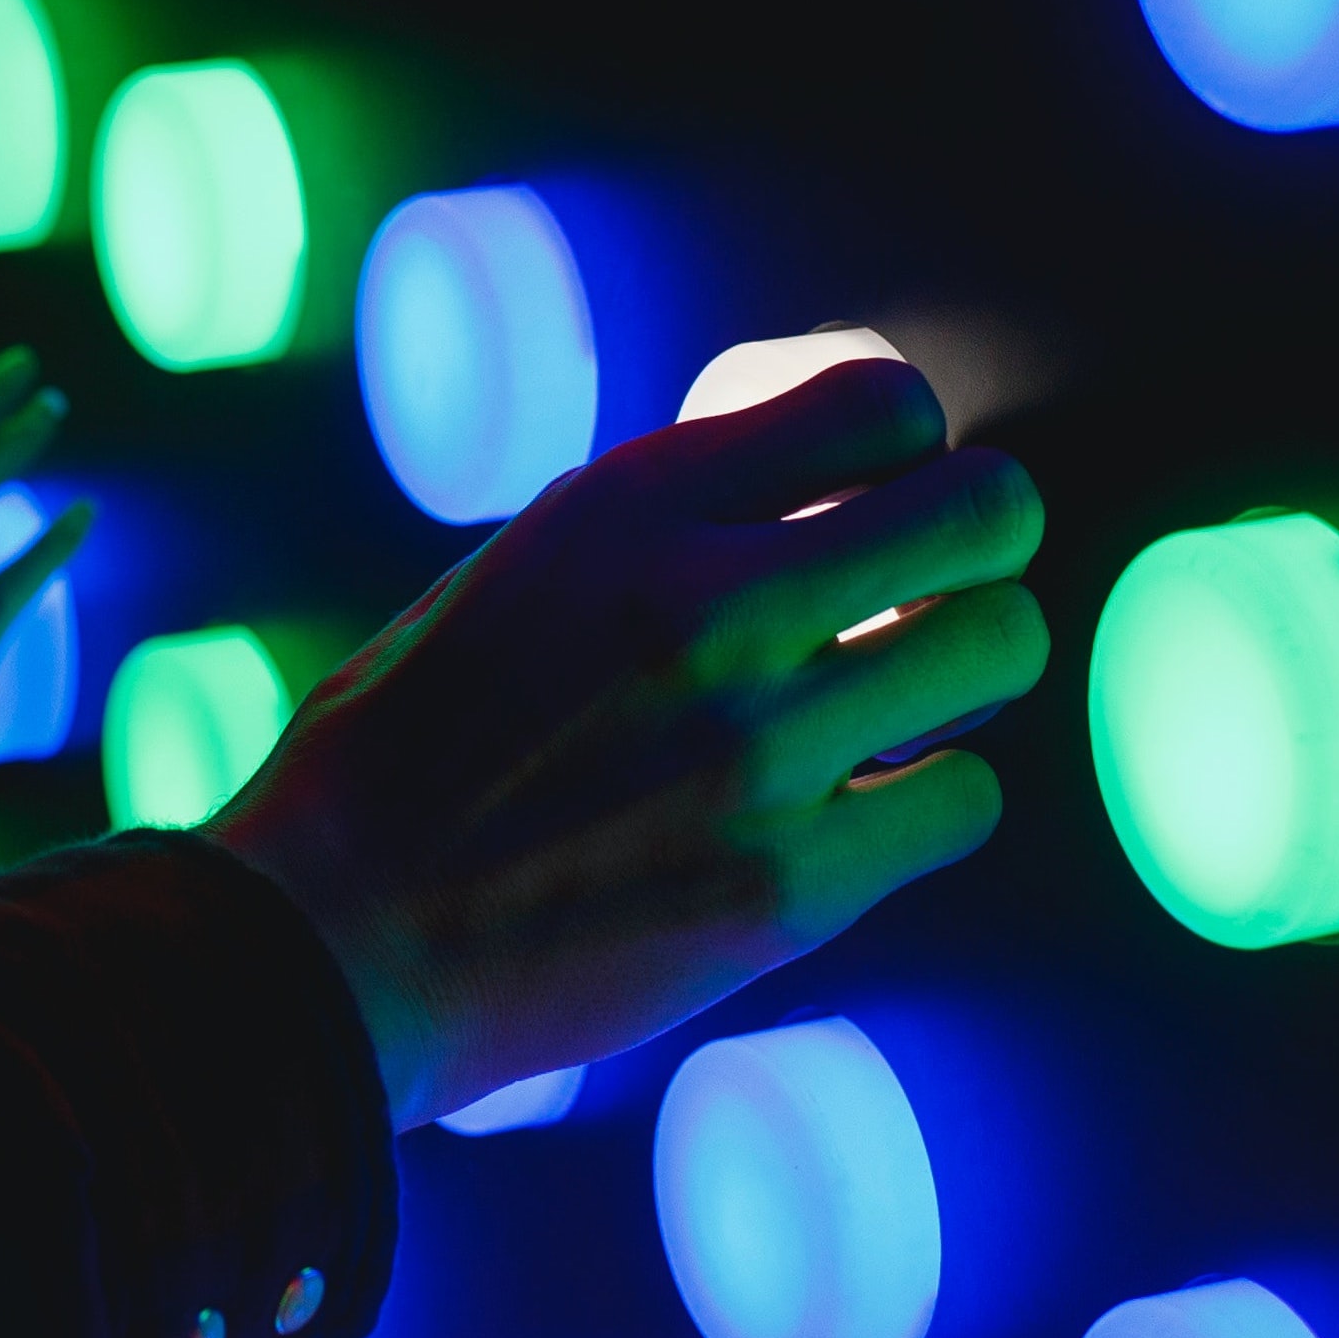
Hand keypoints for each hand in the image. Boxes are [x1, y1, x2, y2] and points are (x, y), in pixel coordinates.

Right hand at [208, 359, 1046, 1130]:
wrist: (335, 937)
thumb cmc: (407, 744)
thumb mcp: (516, 571)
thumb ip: (664, 526)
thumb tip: (822, 498)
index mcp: (623, 506)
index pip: (879, 400)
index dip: (902, 441)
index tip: (870, 489)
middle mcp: (707, 606)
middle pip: (985, 511)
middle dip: (979, 534)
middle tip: (933, 579)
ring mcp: (759, 751)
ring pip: (1003, 647)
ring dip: (967, 664)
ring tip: (898, 696)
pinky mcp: (790, 889)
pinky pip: (965, 799)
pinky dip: (927, 797)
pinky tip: (856, 807)